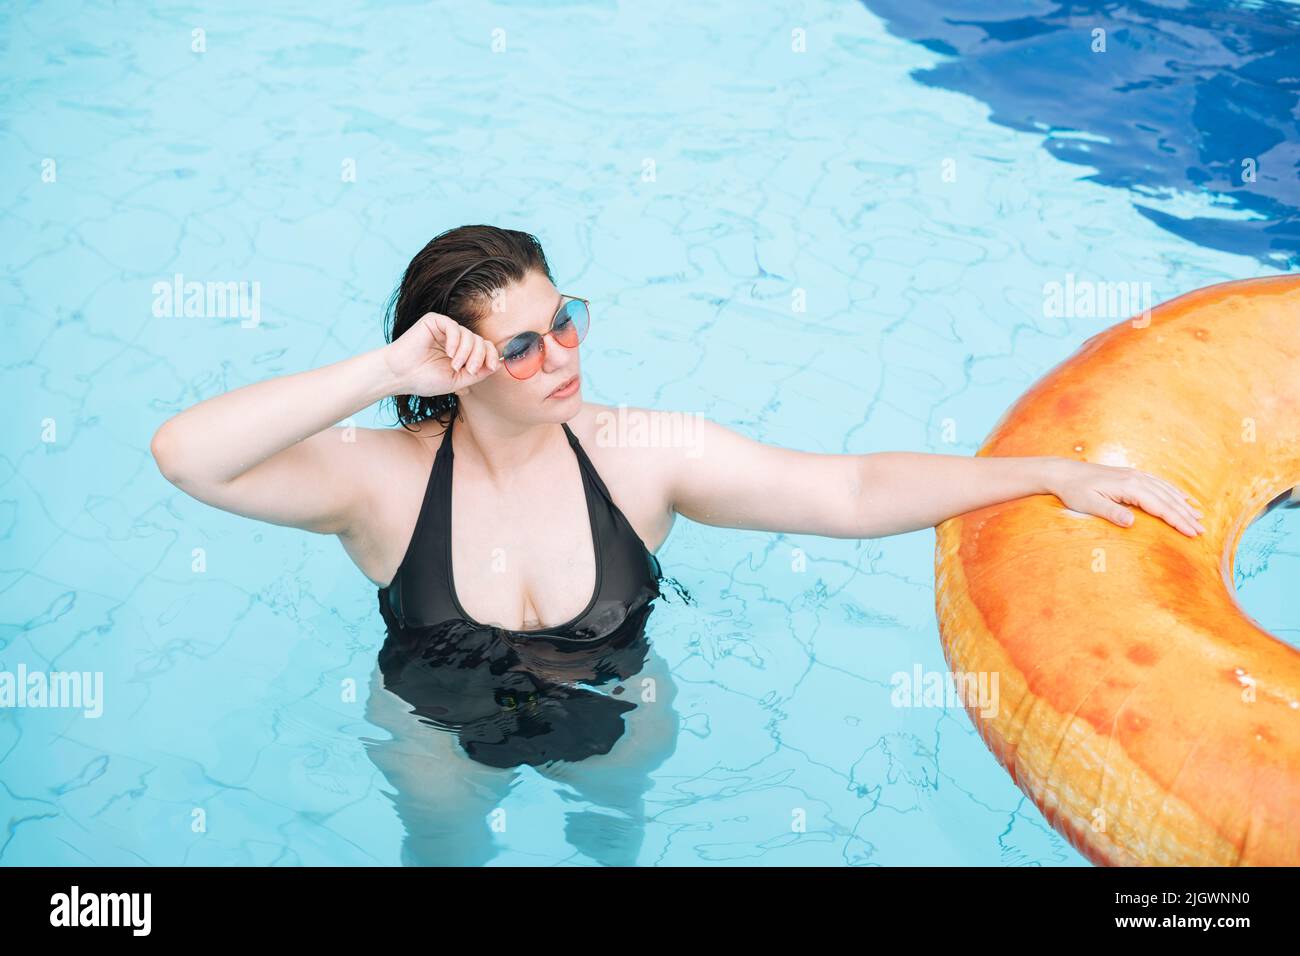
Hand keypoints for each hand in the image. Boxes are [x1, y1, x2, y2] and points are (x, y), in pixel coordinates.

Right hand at [383, 312, 499, 396]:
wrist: (400, 375)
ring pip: (469, 335)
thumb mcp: (457, 381)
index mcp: (462, 353)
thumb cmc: (425, 379)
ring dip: (465, 352)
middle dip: (479, 356)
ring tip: (454, 365)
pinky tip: (448, 353)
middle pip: (480, 341)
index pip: (484, 348)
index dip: (491, 355)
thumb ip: (477, 373)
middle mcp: (456, 340)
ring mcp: (445, 330)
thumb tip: (497, 365)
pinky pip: (453, 327)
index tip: (492, 366)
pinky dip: (455, 341)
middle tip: (469, 370)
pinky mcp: (434, 322)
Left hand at [1046, 459, 1204, 536]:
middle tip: (1202, 531)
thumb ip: (1111, 512)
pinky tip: (1180, 497)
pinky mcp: (1131, 474)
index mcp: (1128, 487)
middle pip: (1167, 499)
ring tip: (1198, 516)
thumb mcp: (1088, 505)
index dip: (1177, 520)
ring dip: (1182, 503)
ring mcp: (1134, 474)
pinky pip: (1158, 483)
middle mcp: (1136, 478)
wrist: (1064, 473)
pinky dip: (1172, 491)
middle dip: (1185, 515)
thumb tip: (1132, 522)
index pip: (1160, 506)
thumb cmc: (1074, 491)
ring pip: (1165, 490)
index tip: (1192, 533)